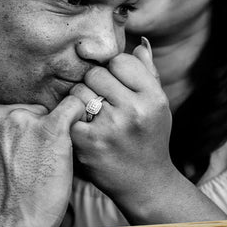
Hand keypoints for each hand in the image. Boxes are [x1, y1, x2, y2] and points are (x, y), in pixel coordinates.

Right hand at [0, 96, 85, 226]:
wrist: (8, 224)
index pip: (4, 114)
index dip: (17, 134)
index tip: (23, 150)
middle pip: (26, 112)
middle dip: (33, 132)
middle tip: (35, 161)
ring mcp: (22, 119)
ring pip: (47, 113)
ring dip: (51, 133)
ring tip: (48, 162)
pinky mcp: (50, 129)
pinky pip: (73, 106)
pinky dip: (79, 114)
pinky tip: (79, 127)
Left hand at [70, 40, 175, 208]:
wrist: (145, 184)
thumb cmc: (150, 138)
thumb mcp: (158, 106)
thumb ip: (147, 73)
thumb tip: (138, 42)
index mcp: (153, 97)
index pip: (120, 61)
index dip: (114, 71)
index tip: (117, 86)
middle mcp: (134, 110)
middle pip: (95, 74)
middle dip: (94, 85)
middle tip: (101, 102)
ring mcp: (110, 128)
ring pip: (79, 92)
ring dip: (81, 102)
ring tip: (93, 116)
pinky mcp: (89, 143)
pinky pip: (68, 115)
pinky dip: (72, 121)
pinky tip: (84, 129)